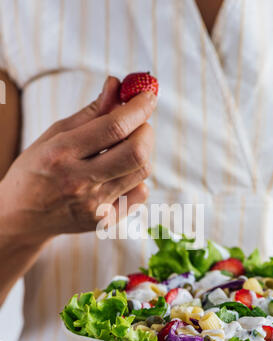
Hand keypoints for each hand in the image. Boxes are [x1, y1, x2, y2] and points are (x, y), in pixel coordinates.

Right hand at [0, 76, 156, 244]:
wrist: (23, 217)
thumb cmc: (37, 170)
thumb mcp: (53, 135)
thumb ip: (89, 113)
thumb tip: (117, 85)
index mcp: (61, 153)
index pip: (114, 127)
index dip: (138, 107)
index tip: (148, 95)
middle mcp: (80, 182)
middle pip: (136, 152)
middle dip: (146, 130)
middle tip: (139, 123)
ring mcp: (94, 206)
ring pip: (142, 172)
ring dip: (141, 153)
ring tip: (123, 149)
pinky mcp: (105, 222)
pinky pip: (139, 194)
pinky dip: (136, 179)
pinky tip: (119, 176)